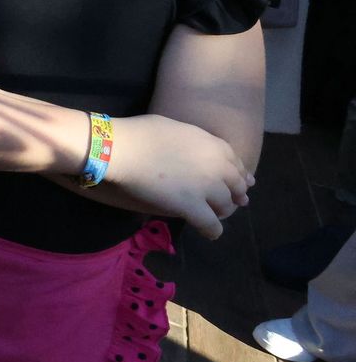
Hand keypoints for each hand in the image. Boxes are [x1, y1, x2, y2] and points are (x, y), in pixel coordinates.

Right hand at [105, 114, 252, 238]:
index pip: (237, 164)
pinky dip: (212, 231)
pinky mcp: (191, 207)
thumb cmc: (141, 133)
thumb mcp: (177, 129)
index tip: (239, 182)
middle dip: (234, 196)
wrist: (121, 149)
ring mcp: (206, 188)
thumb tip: (197, 151)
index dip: (239, 175)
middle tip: (227, 202)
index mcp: (214, 145)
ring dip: (221, 212)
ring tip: (212, 215)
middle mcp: (217, 167)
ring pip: (225, 207)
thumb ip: (196, 142)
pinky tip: (208, 233)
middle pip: (236, 187)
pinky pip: (211, 225)